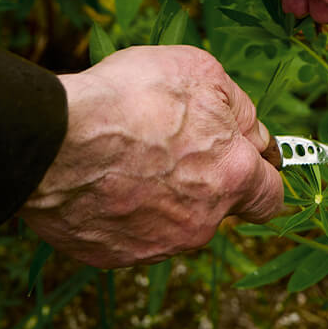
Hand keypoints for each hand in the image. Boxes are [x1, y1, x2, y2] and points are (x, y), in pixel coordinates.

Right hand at [19, 45, 283, 267]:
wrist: (56, 139)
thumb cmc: (131, 97)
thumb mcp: (202, 72)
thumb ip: (237, 106)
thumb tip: (250, 127)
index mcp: (231, 175)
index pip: (271, 194)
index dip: (262, 173)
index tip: (249, 160)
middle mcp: (202, 221)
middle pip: (219, 204)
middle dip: (206, 177)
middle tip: (173, 144)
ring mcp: (157, 245)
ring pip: (176, 220)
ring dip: (164, 193)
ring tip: (129, 155)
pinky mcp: (116, 256)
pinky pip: (133, 233)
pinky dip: (126, 209)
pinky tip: (105, 178)